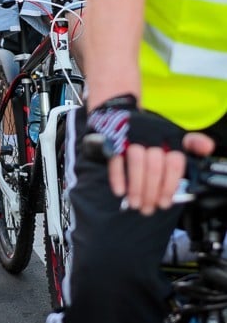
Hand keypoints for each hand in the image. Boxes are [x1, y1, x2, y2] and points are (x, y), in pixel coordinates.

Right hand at [88, 102, 216, 214]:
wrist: (122, 115)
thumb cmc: (152, 133)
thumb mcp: (174, 135)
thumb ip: (192, 144)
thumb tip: (208, 147)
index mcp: (168, 135)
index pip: (174, 161)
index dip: (170, 184)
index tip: (166, 201)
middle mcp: (151, 136)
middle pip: (155, 166)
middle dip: (152, 191)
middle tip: (149, 207)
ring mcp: (131, 138)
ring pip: (136, 163)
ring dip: (136, 188)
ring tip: (135, 204)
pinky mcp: (114, 142)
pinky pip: (116, 160)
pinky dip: (118, 178)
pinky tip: (120, 191)